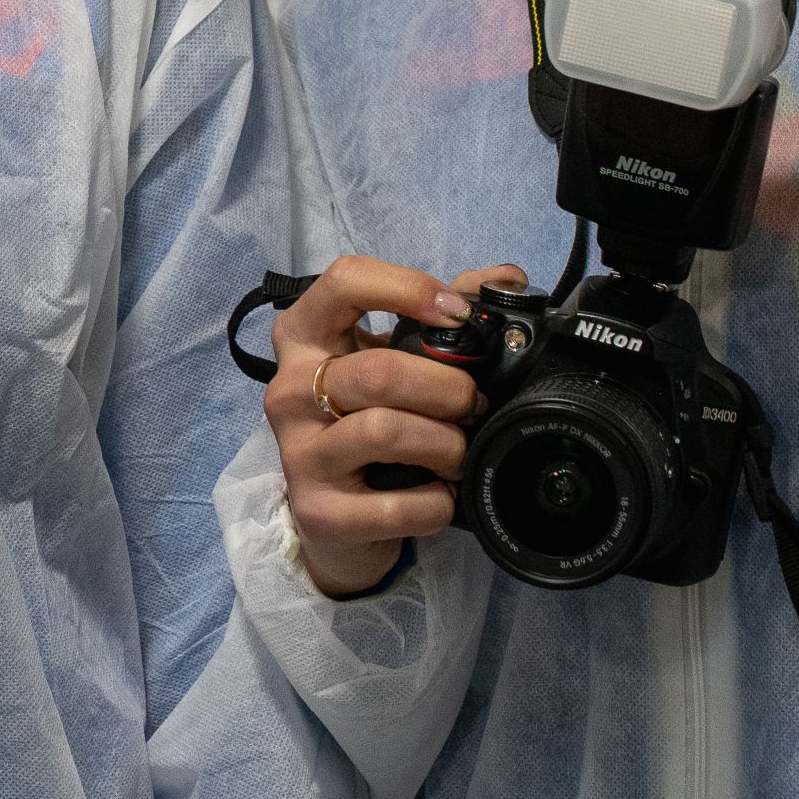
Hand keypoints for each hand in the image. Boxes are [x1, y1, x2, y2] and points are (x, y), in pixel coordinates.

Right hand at [264, 255, 519, 594]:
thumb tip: (506, 280)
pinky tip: (439, 496)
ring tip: (458, 454)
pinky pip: (394, 505)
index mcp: (305, 337)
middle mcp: (291, 389)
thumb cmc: (366, 422)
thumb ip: (441, 317)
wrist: (334, 518)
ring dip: (446, 445)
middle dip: (448, 389)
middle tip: (473, 406)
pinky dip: (435, 502)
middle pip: (380, 370)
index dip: (409, 289)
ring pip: (385, 432)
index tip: (459, 315)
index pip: (344, 281)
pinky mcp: (319, 511)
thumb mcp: (391, 360)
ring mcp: (299, 453)